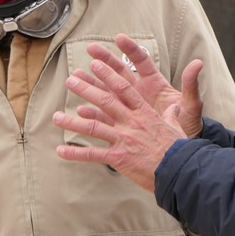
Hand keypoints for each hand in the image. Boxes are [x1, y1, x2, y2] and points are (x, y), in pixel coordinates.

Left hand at [54, 54, 204, 191]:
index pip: (123, 89)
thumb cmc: (179, 149)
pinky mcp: (119, 157)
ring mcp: (123, 139)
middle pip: (105, 101)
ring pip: (93, 126)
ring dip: (72, 121)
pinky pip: (92, 154)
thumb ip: (171, 115)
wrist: (179, 171)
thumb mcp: (177, 126)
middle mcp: (131, 122)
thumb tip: (174, 108)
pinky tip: (61, 151)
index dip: (108, 75)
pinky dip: (75, 153)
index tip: (95, 65)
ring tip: (55, 117)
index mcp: (144, 112)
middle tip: (71, 80)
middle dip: (86, 89)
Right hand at [74, 34, 205, 136]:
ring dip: (92, 84)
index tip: (119, 38)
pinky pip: (105, 117)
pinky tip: (81, 110)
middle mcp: (139, 92)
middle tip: (90, 49)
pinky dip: (93, 113)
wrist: (182, 149)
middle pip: (119, 72)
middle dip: (105, 60)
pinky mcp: (123, 124)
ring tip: (75, 77)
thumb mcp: (191, 106)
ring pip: (107, 92)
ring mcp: (129, 107)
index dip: (131, 49)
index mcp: (155, 83)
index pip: (141, 61)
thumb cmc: (189, 124)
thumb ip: (191, 85)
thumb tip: (198, 63)